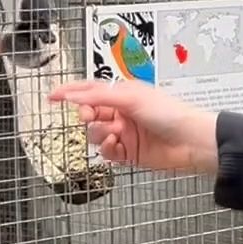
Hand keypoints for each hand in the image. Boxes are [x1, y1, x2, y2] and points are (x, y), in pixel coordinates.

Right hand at [48, 78, 219, 177]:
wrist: (190, 141)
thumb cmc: (170, 113)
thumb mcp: (131, 98)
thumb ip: (100, 97)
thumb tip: (74, 95)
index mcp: (123, 93)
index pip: (90, 90)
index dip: (70, 92)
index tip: (52, 97)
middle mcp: (122, 112)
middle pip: (89, 114)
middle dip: (86, 116)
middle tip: (88, 116)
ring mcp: (124, 133)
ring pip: (95, 134)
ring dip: (99, 134)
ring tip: (114, 134)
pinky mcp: (128, 153)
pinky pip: (106, 152)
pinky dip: (108, 150)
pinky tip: (117, 146)